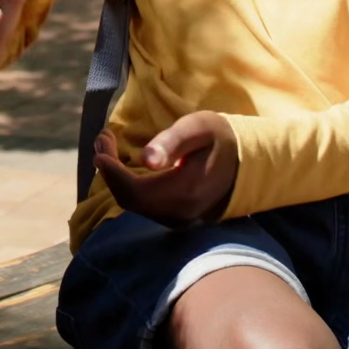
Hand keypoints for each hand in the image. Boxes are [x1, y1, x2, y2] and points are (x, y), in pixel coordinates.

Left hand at [94, 111, 239, 227]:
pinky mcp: (176, 218)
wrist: (246, 161)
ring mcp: (179, 219)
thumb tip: (147, 159)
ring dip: (116, 177)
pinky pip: (144, 205)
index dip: (111, 170)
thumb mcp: (197, 128)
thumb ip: (171, 142)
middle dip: (109, 170)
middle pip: (130, 199)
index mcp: (185, 191)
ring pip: (134, 204)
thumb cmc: (219, 137)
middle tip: (103, 138)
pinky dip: (128, 185)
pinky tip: (124, 165)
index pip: (134, 190)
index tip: (102, 139)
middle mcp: (180, 213)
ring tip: (108, 146)